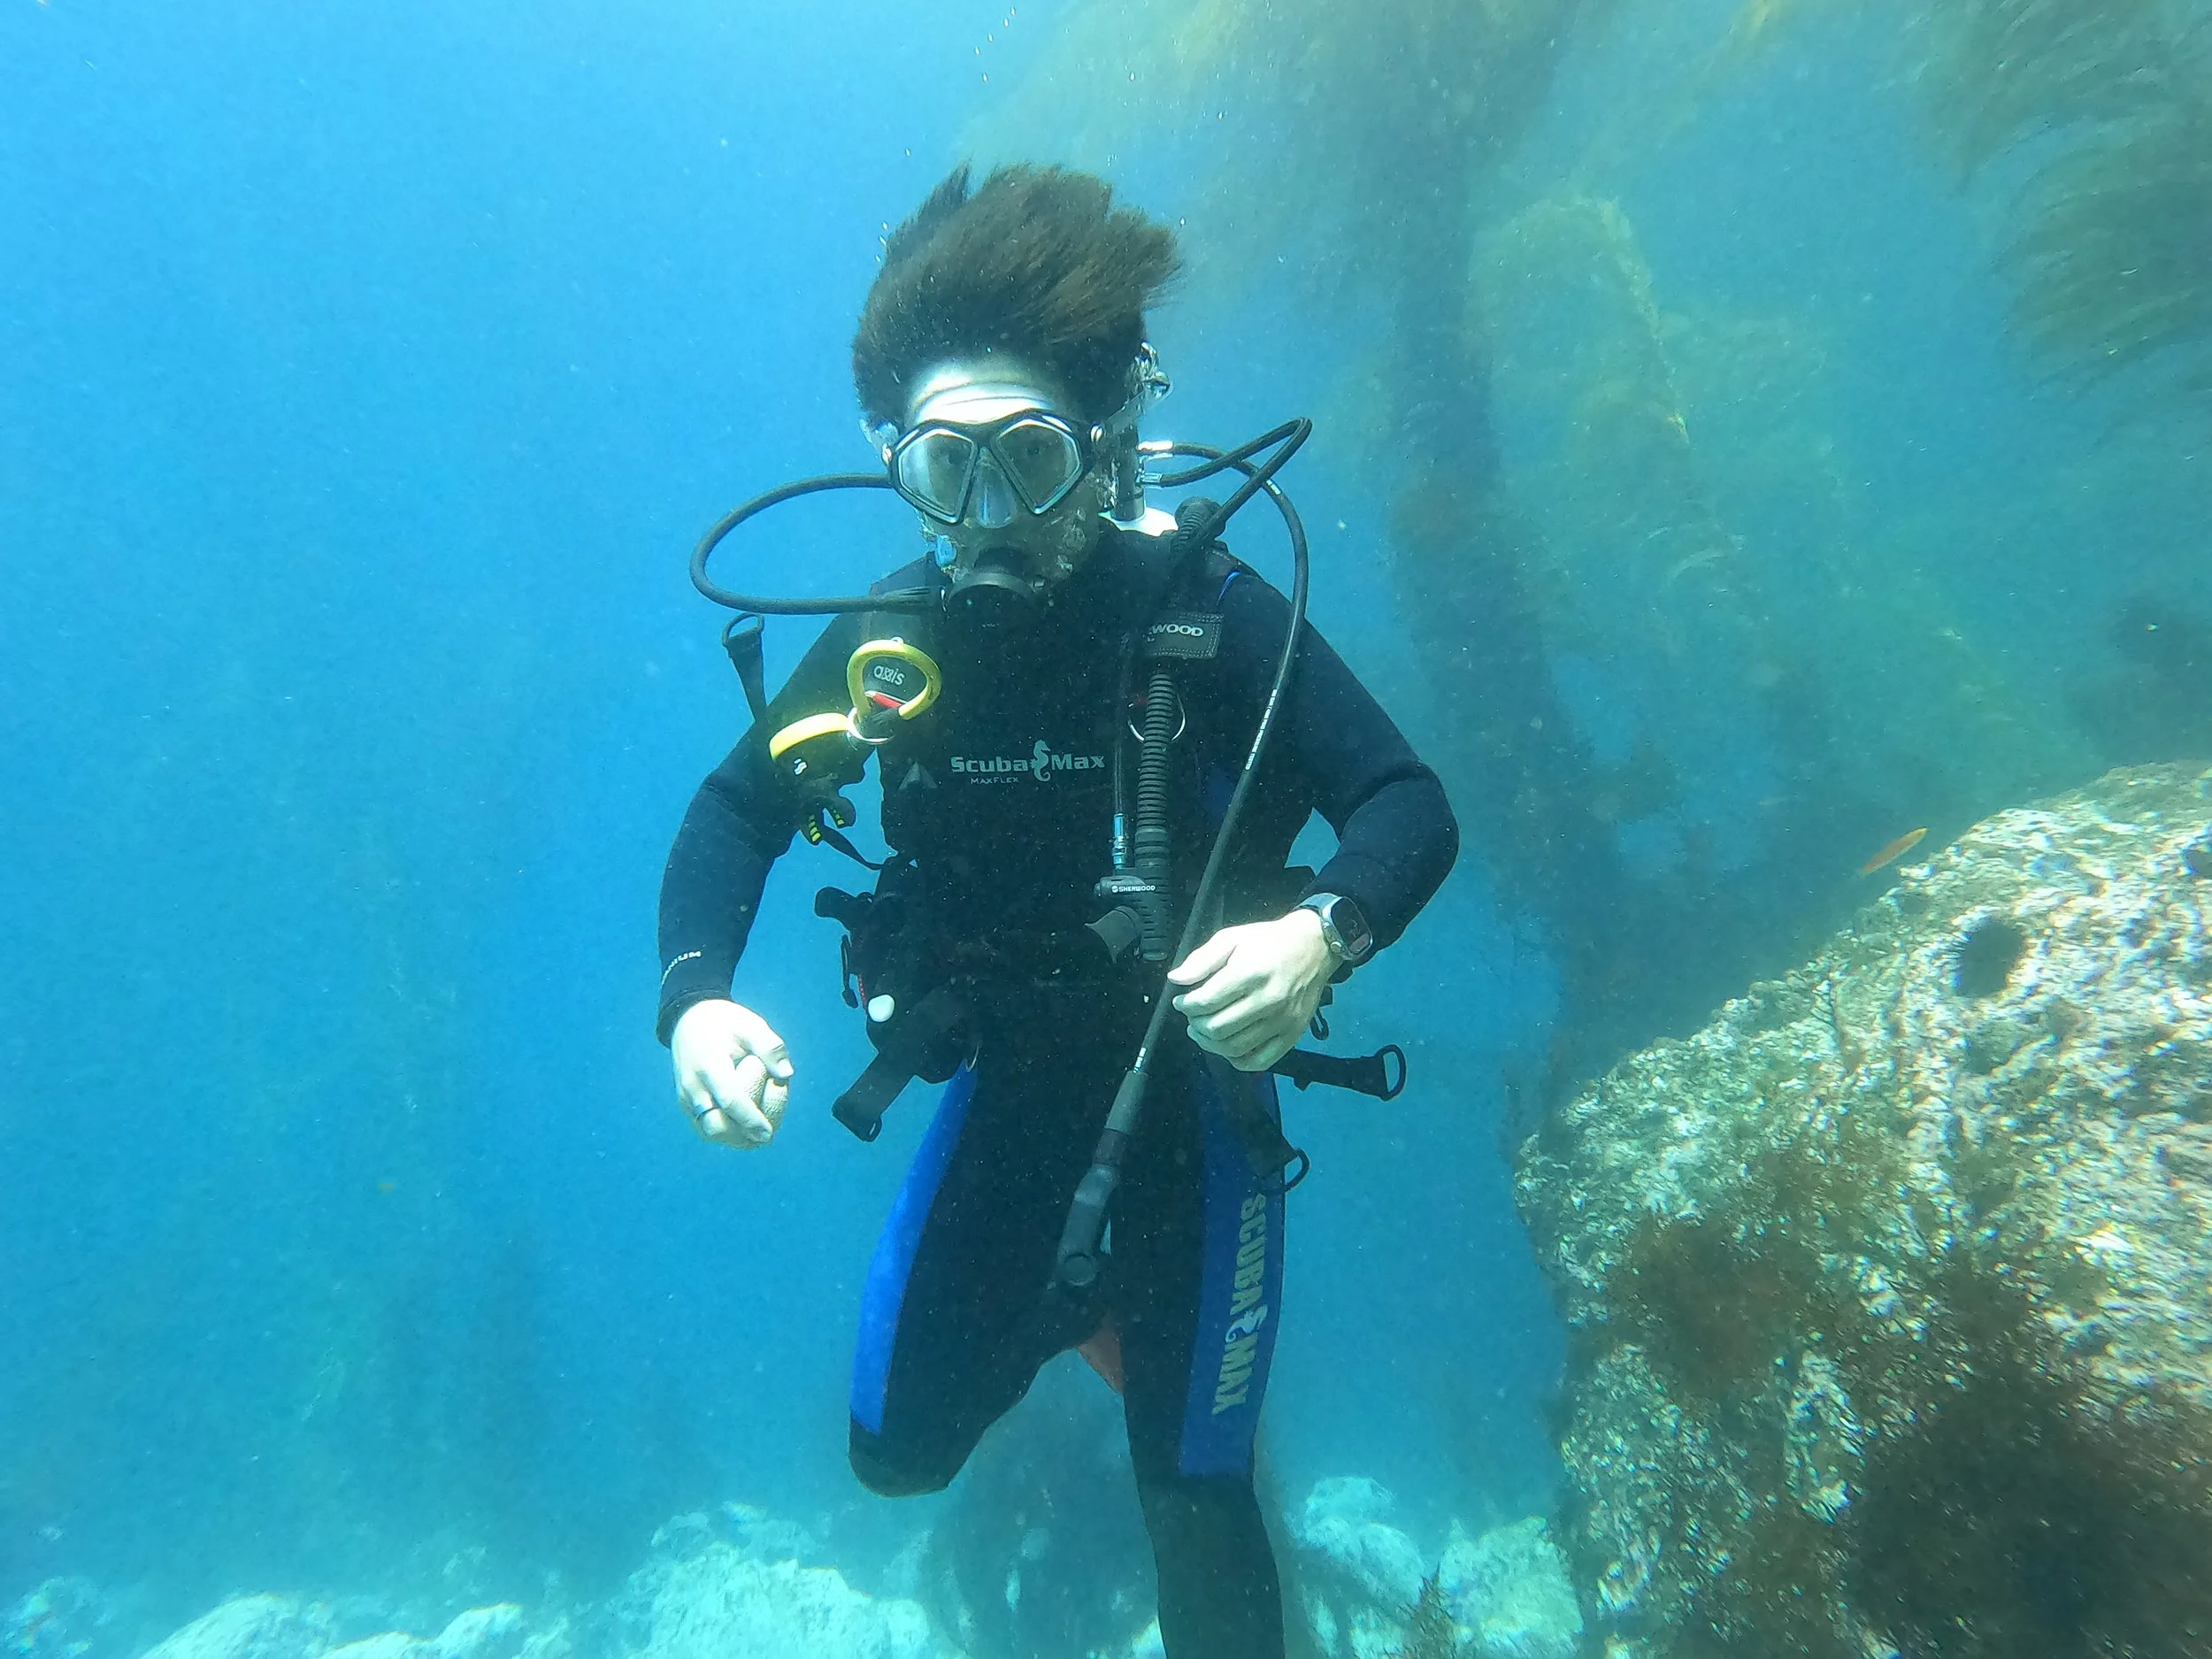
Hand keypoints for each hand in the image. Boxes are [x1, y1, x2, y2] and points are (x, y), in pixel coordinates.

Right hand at [671, 999, 793, 1148]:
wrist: (688, 1020)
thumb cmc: (725, 1023)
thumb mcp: (750, 1025)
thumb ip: (769, 1046)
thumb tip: (786, 1074)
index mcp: (709, 1065)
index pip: (730, 1100)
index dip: (750, 1120)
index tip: (769, 1133)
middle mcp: (693, 1085)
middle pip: (714, 1124)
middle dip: (741, 1137)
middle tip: (766, 1137)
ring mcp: (685, 1096)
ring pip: (707, 1130)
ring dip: (732, 1138)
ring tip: (756, 1137)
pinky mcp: (684, 1102)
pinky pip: (702, 1125)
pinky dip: (723, 1132)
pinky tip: (742, 1129)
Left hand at [1166, 910, 1334, 1072]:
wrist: (1314, 947)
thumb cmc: (1269, 942)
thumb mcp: (1232, 938)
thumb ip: (1202, 959)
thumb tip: (1176, 979)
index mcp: (1250, 973)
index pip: (1206, 1001)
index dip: (1186, 1005)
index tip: (1181, 1001)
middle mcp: (1268, 1000)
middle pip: (1217, 1027)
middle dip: (1196, 1024)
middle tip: (1192, 1016)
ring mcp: (1282, 1021)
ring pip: (1234, 1047)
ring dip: (1210, 1043)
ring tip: (1204, 1031)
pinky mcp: (1292, 1035)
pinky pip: (1259, 1061)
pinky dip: (1237, 1060)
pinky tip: (1227, 1047)